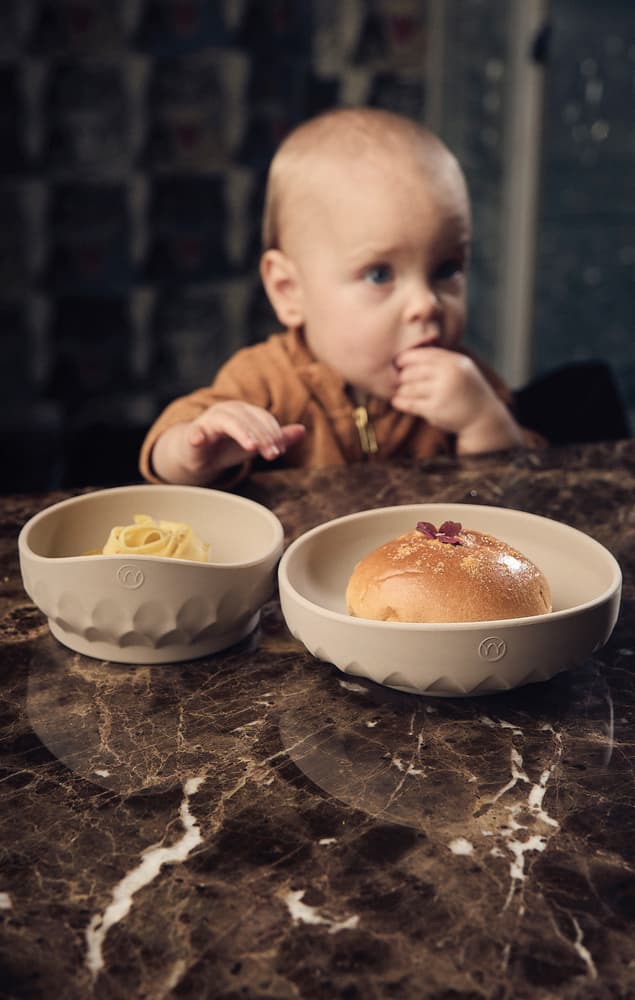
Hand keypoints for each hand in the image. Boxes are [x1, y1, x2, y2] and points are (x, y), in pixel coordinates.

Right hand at [152, 401, 305, 484]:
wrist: (198, 456)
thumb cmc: (228, 447)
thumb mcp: (256, 443)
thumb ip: (277, 437)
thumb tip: (302, 431)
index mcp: (244, 411)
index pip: (263, 418)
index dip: (273, 433)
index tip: (280, 451)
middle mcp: (228, 411)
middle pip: (248, 420)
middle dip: (262, 437)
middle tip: (273, 454)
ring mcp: (209, 420)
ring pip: (228, 422)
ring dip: (241, 434)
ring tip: (251, 448)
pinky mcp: (193, 433)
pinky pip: (195, 432)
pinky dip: (197, 435)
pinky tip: (199, 440)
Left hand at [391, 346, 524, 452]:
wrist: (484, 417)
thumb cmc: (468, 390)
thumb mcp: (462, 368)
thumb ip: (441, 359)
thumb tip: (411, 353)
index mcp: (454, 362)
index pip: (422, 354)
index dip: (405, 358)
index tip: (399, 363)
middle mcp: (448, 375)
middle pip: (411, 371)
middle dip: (402, 376)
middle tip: (399, 380)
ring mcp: (442, 392)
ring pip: (408, 388)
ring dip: (402, 390)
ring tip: (402, 391)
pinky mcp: (436, 410)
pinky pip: (410, 404)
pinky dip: (401, 402)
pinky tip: (397, 401)